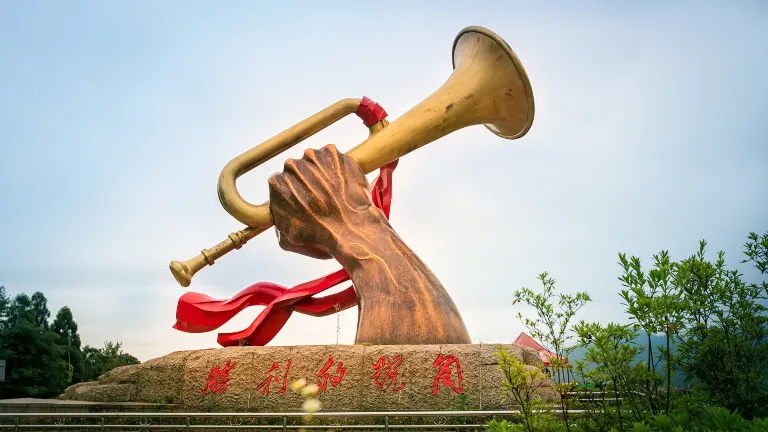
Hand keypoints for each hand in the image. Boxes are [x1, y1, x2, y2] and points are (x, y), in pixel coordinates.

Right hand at [268, 144, 384, 258]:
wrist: (350, 229)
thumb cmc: (319, 237)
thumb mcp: (287, 240)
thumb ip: (278, 224)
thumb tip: (279, 218)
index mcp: (276, 184)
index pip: (281, 184)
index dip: (293, 194)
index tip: (304, 202)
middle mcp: (291, 166)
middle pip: (297, 171)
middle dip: (306, 182)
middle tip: (321, 199)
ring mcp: (312, 157)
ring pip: (314, 163)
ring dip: (321, 174)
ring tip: (334, 194)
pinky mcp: (333, 153)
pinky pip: (333, 158)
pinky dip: (337, 169)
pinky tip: (343, 186)